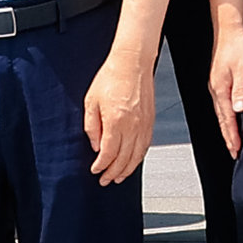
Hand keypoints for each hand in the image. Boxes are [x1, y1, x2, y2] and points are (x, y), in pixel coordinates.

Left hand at [79, 53, 149, 185]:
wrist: (132, 62)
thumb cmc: (112, 77)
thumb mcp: (91, 102)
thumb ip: (91, 127)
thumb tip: (95, 145)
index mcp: (116, 121)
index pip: (108, 153)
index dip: (101, 166)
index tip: (95, 170)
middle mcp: (132, 126)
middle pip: (124, 159)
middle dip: (113, 173)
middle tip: (105, 180)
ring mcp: (144, 124)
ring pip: (137, 155)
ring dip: (127, 169)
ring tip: (119, 177)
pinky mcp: (150, 120)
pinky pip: (146, 146)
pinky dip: (139, 157)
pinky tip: (133, 161)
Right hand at [208, 25, 242, 157]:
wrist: (229, 29)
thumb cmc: (238, 46)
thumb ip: (242, 89)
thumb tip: (240, 110)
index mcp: (221, 89)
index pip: (227, 119)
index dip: (232, 136)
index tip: (236, 151)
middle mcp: (216, 90)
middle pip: (222, 120)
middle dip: (228, 138)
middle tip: (234, 153)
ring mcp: (216, 86)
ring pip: (221, 113)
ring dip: (227, 129)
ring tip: (233, 142)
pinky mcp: (218, 82)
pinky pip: (221, 105)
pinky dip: (226, 117)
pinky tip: (231, 119)